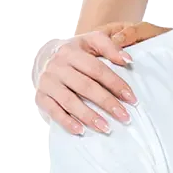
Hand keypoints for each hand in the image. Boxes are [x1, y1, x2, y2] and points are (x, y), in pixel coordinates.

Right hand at [34, 22, 163, 134]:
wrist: (44, 57)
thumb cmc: (75, 53)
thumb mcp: (91, 42)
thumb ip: (110, 47)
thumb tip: (127, 60)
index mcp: (71, 51)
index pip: (97, 69)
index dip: (116, 84)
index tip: (131, 99)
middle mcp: (57, 66)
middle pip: (86, 86)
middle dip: (107, 103)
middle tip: (124, 116)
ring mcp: (48, 82)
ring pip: (70, 101)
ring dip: (89, 116)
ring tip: (106, 128)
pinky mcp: (40, 96)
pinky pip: (53, 111)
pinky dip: (67, 122)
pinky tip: (80, 130)